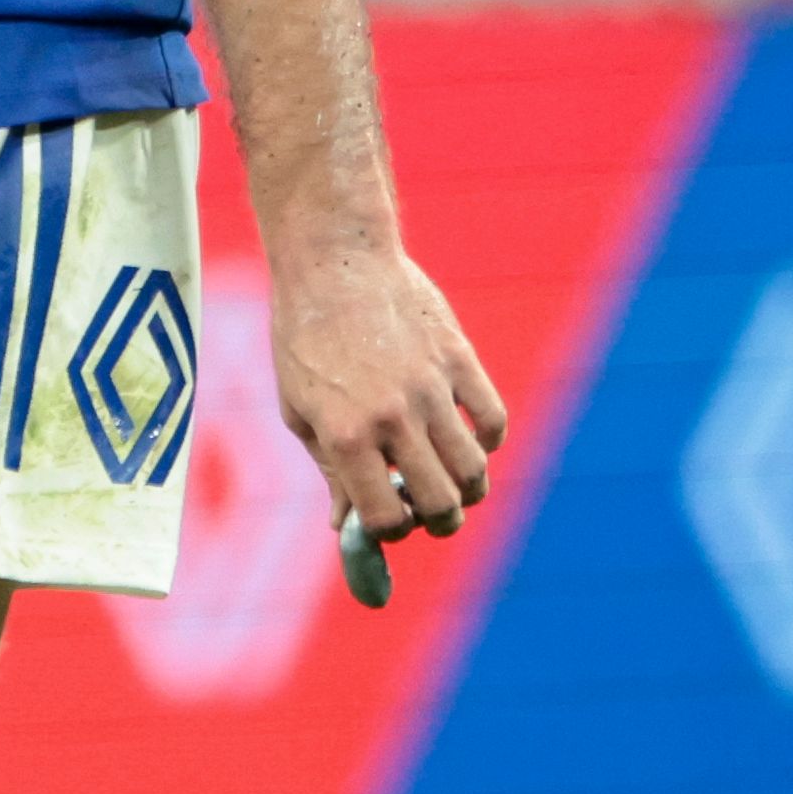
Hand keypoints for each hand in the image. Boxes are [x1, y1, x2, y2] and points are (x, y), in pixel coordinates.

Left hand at [272, 242, 506, 548]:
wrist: (334, 261)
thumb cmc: (305, 338)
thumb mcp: (299, 410)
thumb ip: (330, 470)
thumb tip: (344, 525)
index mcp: (345, 434)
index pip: (386, 518)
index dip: (392, 532)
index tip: (391, 521)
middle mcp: (392, 417)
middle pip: (441, 503)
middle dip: (439, 522)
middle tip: (432, 514)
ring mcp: (430, 387)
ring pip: (473, 470)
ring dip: (468, 490)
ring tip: (453, 483)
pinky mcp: (459, 358)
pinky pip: (493, 420)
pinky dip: (488, 441)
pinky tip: (468, 438)